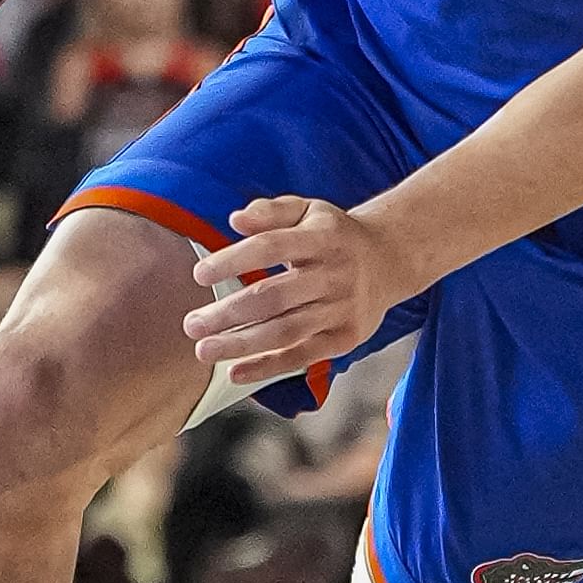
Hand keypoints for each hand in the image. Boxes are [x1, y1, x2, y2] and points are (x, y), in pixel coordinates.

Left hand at [185, 196, 410, 383]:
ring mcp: (342, 309)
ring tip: (204, 350)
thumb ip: (271, 212)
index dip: (234, 261)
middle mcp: (335, 275)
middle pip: (275, 297)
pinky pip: (302, 356)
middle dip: (229, 313)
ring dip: (242, 344)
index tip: (199, 275)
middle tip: (191, 325)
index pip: (272, 247)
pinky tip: (236, 372)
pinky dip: (268, 367)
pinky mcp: (346, 337)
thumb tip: (235, 220)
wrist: (390, 259)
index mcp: (323, 238)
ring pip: (286, 332)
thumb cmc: (334, 235)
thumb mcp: (308, 210)